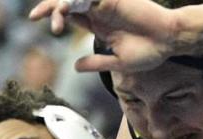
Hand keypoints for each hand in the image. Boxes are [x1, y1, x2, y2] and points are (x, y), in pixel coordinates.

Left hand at [29, 0, 174, 71]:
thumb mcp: (118, 63)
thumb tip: (75, 67)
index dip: (53, 16)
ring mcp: (106, 3)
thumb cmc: (149, 53)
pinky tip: (68, 4)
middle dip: (50, 7)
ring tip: (52, 15)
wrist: (169, 41)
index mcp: (98, 25)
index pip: (70, 16)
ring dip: (62, 4)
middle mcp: (99, 12)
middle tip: (34, 17)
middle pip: (68, 3)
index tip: (35, 22)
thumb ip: (97, 63)